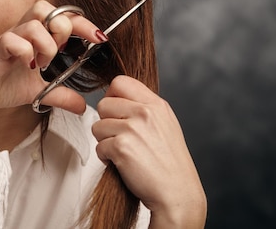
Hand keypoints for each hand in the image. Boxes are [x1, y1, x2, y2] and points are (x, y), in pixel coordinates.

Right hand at [0, 0, 104, 131]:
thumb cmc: (2, 84)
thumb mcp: (38, 91)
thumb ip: (61, 94)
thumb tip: (83, 106)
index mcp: (35, 36)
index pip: (62, 17)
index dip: (83, 23)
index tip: (99, 39)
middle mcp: (23, 32)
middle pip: (47, 7)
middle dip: (62, 27)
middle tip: (61, 51)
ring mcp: (9, 38)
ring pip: (34, 22)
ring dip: (46, 43)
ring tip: (42, 63)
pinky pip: (13, 40)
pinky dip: (25, 51)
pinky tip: (26, 65)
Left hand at [92, 76, 206, 227]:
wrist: (177, 193)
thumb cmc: (170, 165)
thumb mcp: (165, 125)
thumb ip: (145, 109)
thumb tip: (119, 100)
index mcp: (156, 104)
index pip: (121, 82)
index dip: (112, 96)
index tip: (116, 112)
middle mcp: (145, 112)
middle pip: (104, 103)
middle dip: (106, 122)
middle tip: (119, 137)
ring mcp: (133, 129)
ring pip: (97, 126)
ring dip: (105, 141)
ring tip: (123, 152)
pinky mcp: (122, 147)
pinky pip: (99, 146)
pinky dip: (106, 157)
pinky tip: (122, 163)